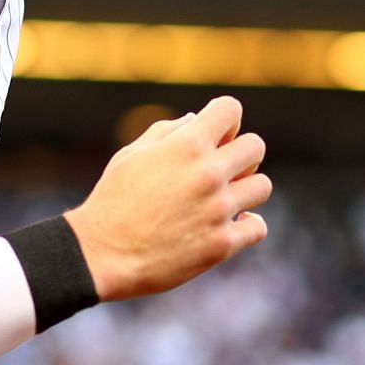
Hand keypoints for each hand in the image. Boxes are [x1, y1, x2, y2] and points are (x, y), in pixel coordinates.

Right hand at [63, 95, 270, 300]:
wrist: (102, 254)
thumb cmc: (112, 201)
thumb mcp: (131, 156)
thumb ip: (165, 132)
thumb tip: (194, 120)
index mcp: (186, 145)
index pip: (231, 110)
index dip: (224, 120)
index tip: (214, 136)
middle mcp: (208, 173)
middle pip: (255, 146)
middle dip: (241, 154)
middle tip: (222, 170)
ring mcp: (218, 210)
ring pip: (262, 186)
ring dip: (245, 190)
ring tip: (224, 200)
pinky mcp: (222, 244)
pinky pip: (258, 227)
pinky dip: (247, 226)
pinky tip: (229, 225)